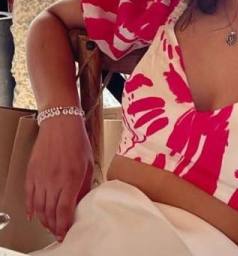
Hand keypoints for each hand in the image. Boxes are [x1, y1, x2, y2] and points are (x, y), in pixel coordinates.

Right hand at [24, 114, 93, 240]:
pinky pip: (29, 198)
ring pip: (39, 208)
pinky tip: (35, 215)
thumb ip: (84, 184)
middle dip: (54, 226)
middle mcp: (54, 181)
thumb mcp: (88, 162)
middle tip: (58, 231)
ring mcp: (40, 179)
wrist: (60, 124)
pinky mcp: (31, 175)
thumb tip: (81, 200)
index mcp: (71, 178)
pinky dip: (31, 209)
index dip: (64, 226)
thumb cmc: (76, 140)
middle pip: (50, 213)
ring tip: (50, 225)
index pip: (65, 211)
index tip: (66, 232)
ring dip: (44, 220)